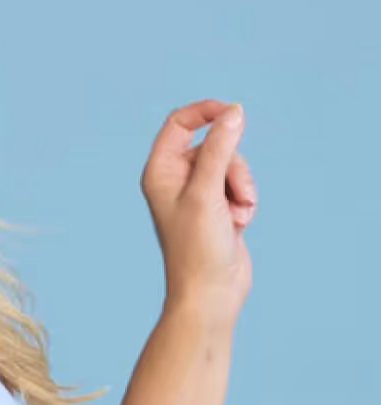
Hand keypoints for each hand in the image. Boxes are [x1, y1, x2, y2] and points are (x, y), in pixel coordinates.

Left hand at [139, 99, 255, 328]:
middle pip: (214, 145)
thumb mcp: (208, 191)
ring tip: (238, 215)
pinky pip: (239, 187)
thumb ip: (220, 148)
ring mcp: (198, 194)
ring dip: (242, 187)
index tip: (234, 111)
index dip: (206, 112)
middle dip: (233, 167)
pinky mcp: (218, 208)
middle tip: (234, 196)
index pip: (179, 123)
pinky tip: (240, 225)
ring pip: (232, 166)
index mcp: (159, 170)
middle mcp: (175, 179)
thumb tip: (233, 112)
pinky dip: (245, 202)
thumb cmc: (198, 246)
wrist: (210, 293)